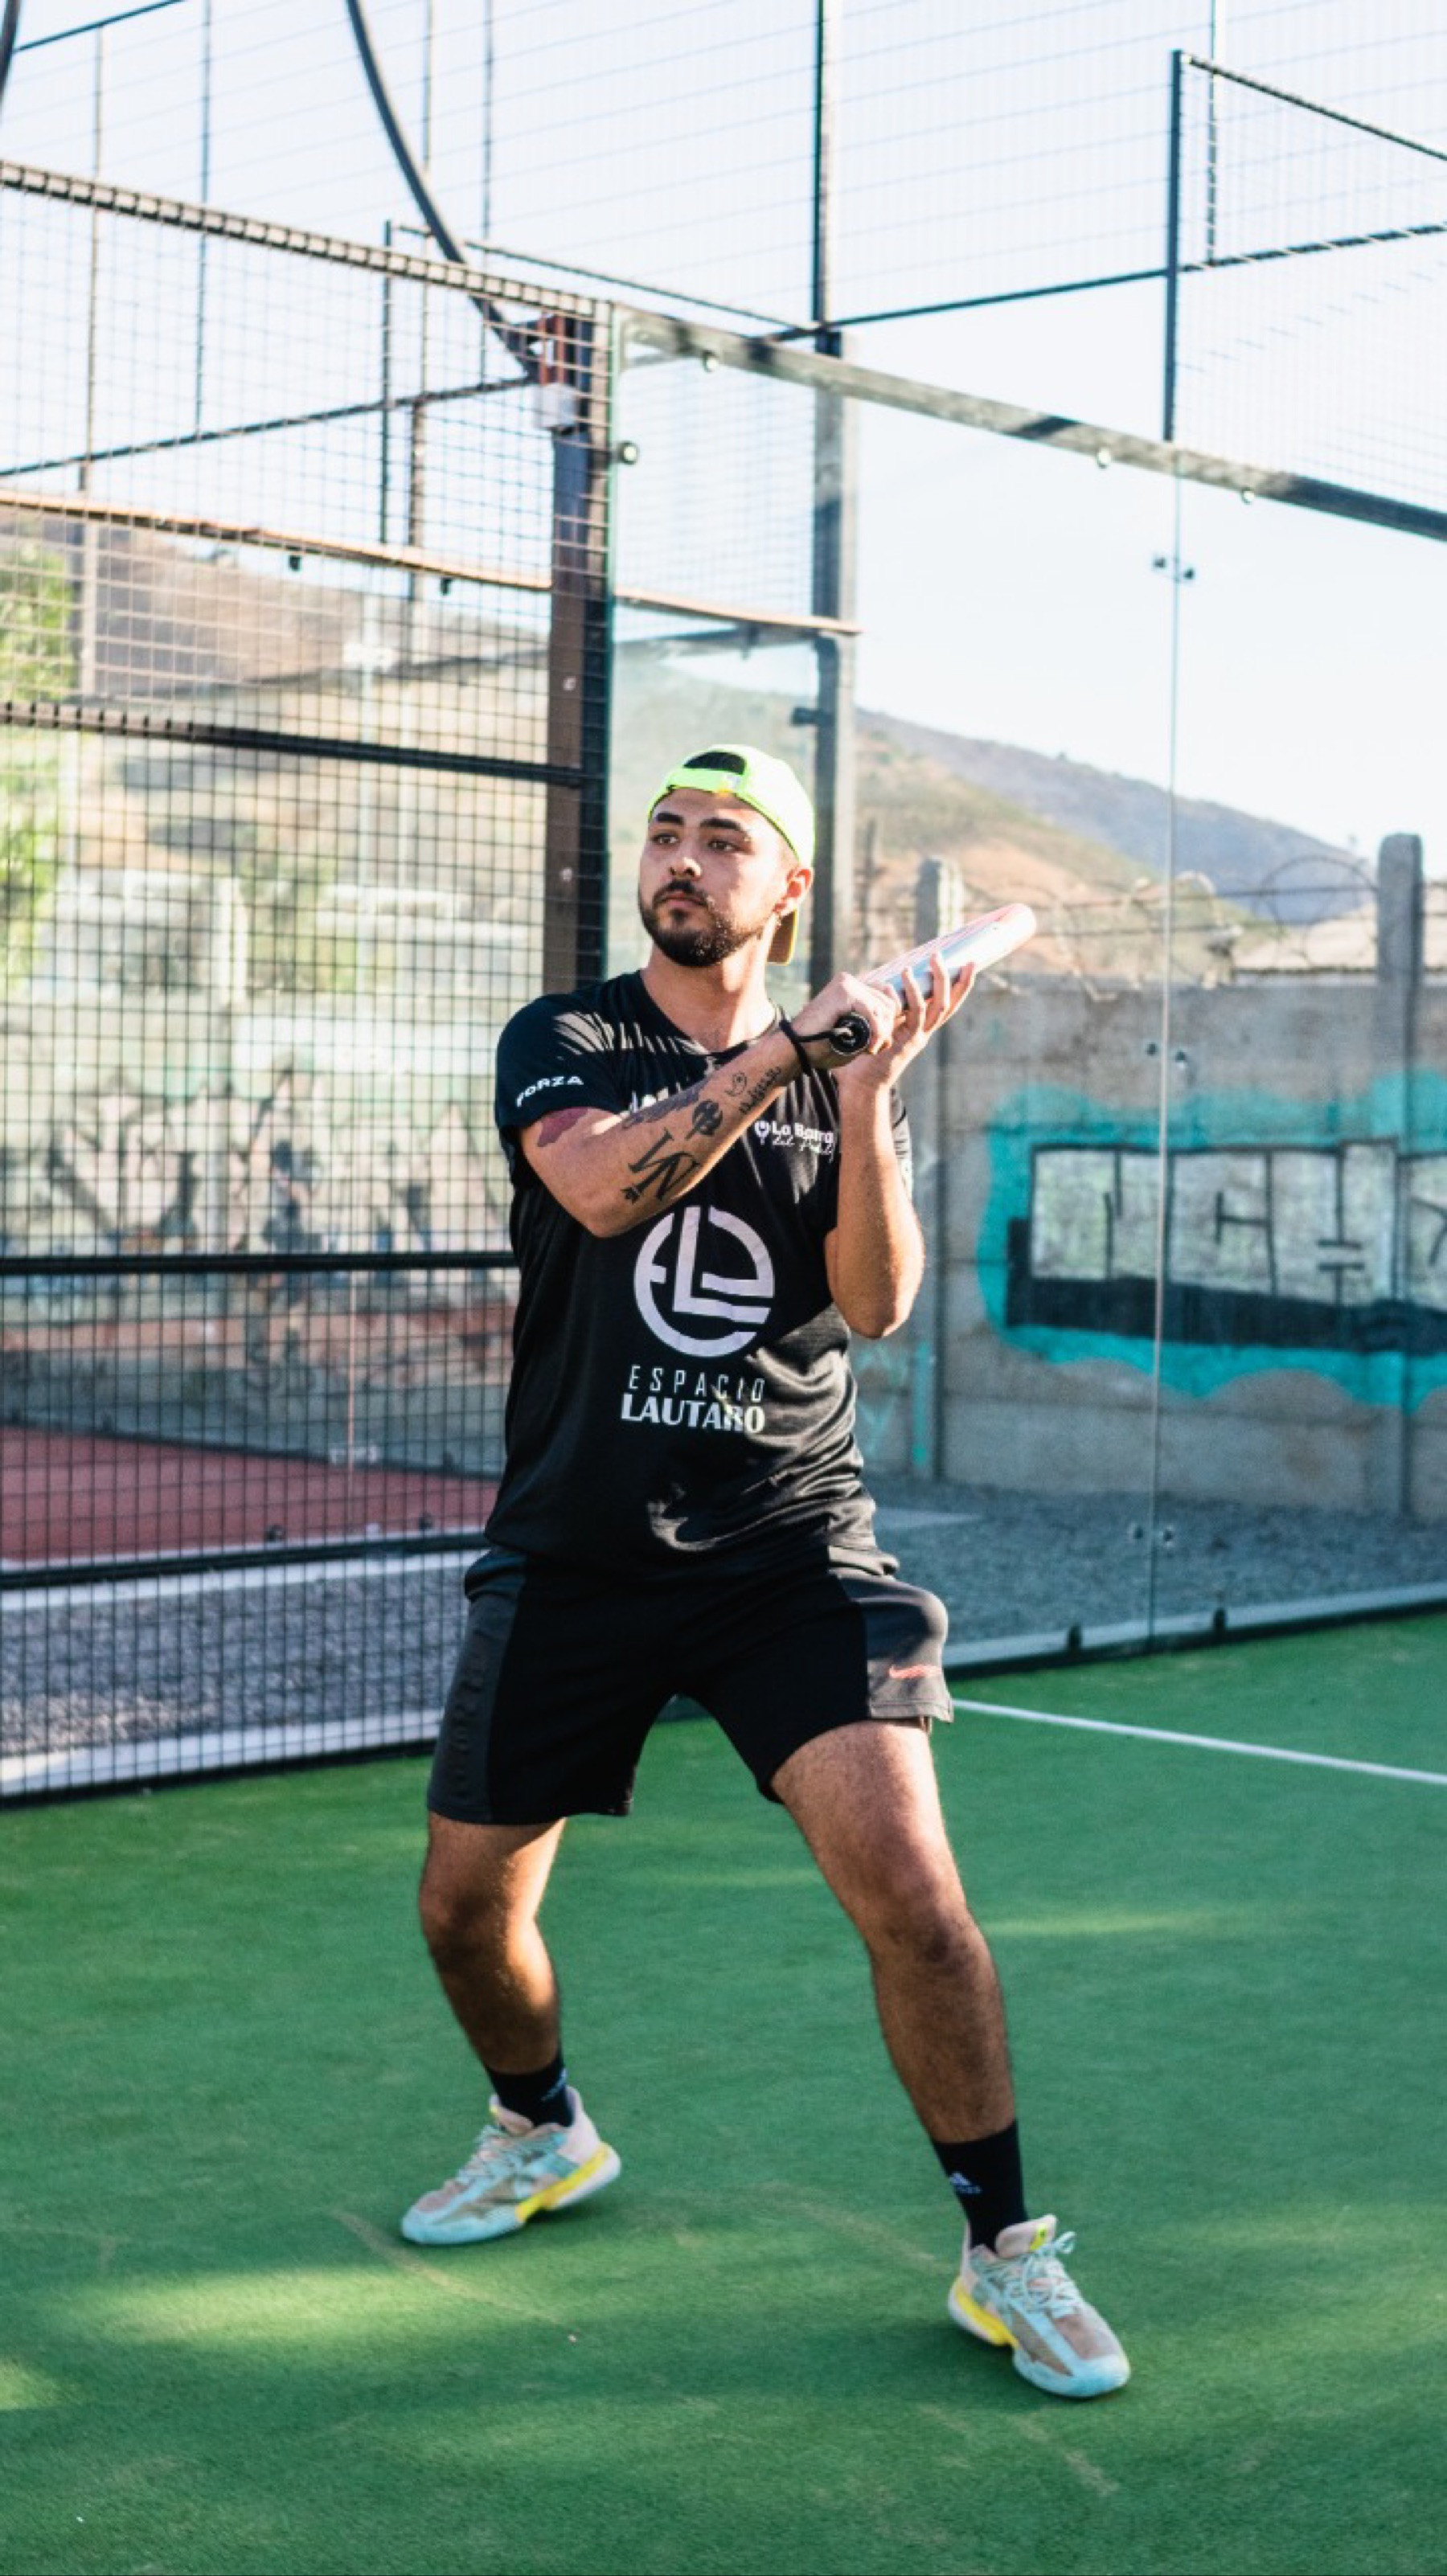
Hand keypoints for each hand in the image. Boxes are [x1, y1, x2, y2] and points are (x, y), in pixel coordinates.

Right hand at [792, 970, 899, 1062]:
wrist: (795, 1048)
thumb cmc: (820, 1045)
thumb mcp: (851, 1034)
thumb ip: (871, 1027)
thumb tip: (895, 1030)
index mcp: (850, 987)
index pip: (886, 996)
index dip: (890, 1020)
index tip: (881, 1042)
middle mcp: (850, 981)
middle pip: (888, 1001)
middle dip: (888, 1027)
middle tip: (876, 1047)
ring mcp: (847, 983)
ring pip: (884, 1007)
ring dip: (883, 1032)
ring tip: (871, 1049)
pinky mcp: (844, 992)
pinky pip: (873, 1012)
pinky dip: (876, 1031)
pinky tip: (870, 1046)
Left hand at [835, 950, 974, 1092]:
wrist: (861, 1084)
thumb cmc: (865, 1054)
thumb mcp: (880, 1025)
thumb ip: (885, 1008)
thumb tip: (880, 981)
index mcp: (922, 1028)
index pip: (947, 1003)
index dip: (960, 985)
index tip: (969, 963)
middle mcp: (924, 1032)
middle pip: (949, 1003)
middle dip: (953, 978)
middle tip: (942, 956)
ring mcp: (918, 1037)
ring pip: (937, 1006)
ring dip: (936, 981)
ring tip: (929, 960)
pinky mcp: (907, 1041)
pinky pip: (915, 1015)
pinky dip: (911, 994)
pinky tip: (902, 978)